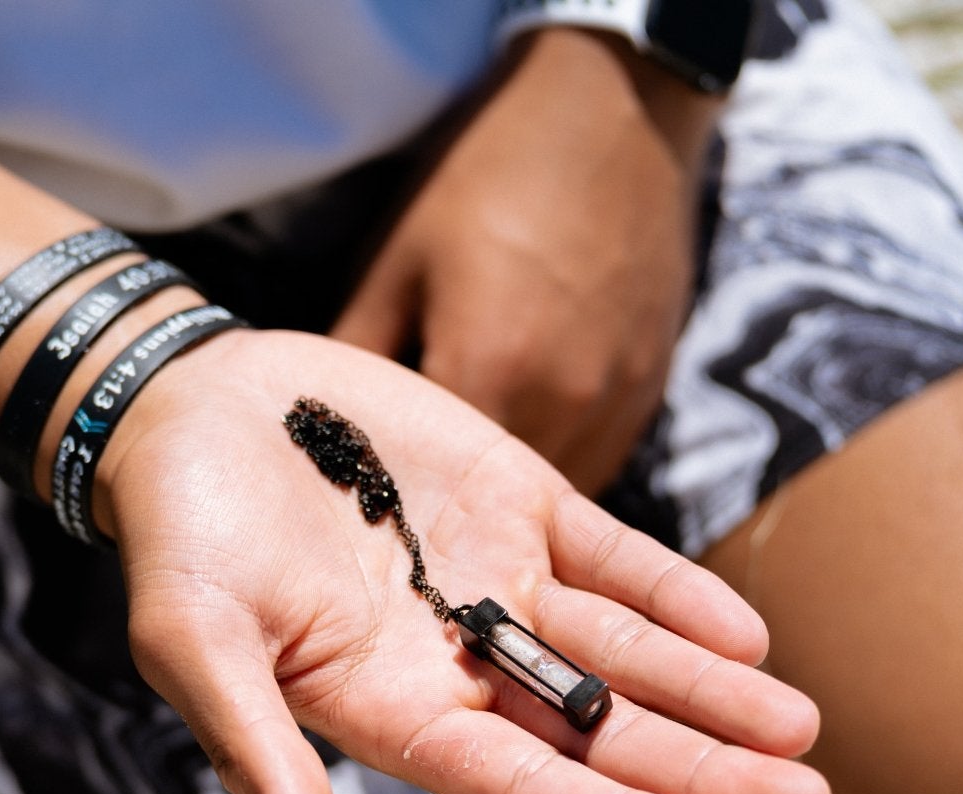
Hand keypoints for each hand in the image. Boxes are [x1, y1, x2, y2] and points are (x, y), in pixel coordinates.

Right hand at [95, 329, 827, 793]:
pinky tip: (746, 637)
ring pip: (624, 651)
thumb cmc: (178, 536)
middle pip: (596, 732)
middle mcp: (459, 665)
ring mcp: (498, 582)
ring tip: (803, 733)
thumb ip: (251, 738)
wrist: (195, 408)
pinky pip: (615, 557)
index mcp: (390, 713)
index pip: (513, 783)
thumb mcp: (191, 637)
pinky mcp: (520, 504)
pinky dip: (677, 594)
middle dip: (696, 769)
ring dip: (711, 692)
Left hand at [332, 30, 717, 496]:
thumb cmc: (485, 179)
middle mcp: (563, 403)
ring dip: (509, 503)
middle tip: (411, 496)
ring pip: (554, 497)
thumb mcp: (395, 261)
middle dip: (453, 511)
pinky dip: (552, 465)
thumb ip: (356, 354)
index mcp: (490, 371)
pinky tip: (520, 440)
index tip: (363, 492)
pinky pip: (595, 463)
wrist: (611, 114)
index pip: (432, 486)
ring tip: (465, 481)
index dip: (396, 494)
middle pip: (499, 510)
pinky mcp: (651, 392)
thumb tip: (311, 428)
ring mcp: (617, 402)